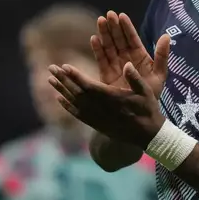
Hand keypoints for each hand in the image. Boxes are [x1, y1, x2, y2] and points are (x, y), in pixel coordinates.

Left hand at [48, 62, 166, 147]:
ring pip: (75, 102)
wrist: (146, 135)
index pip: (89, 86)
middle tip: (51, 68)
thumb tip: (127, 64)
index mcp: (112, 99)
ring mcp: (97, 117)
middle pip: (77, 93)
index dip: (76, 76)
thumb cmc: (148, 110)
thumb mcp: (146, 92)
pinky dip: (67, 105)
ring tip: (50, 79)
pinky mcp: (96, 123)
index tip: (65, 66)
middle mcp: (101, 109)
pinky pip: (78, 114)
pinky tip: (59, 98)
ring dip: (62, 90)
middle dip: (64, 79)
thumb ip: (135, 78)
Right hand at [93, 11, 169, 97]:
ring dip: (104, 34)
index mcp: (140, 56)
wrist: (141, 112)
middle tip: (108, 14)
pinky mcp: (106, 74)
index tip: (122, 16)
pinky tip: (94, 39)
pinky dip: (98, 50)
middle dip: (114, 27)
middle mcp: (127, 58)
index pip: (133, 39)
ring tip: (100, 21)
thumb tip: (167, 36)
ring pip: (109, 46)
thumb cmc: (152, 93)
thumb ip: (162, 56)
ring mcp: (116, 65)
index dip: (127, 27)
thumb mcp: (160, 74)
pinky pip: (101, 59)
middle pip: (119, 40)